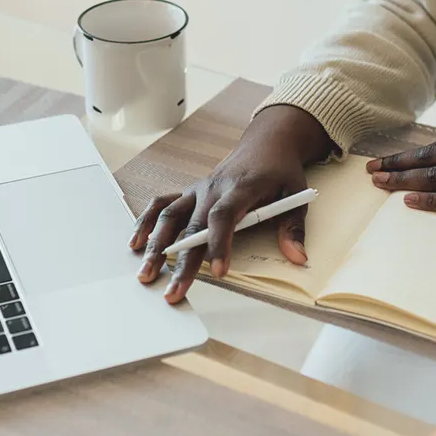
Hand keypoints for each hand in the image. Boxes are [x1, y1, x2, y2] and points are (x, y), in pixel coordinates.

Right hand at [129, 105, 337, 303]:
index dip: (219, 243)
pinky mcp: (188, 193)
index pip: (224, 216)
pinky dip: (146, 223)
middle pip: (192, 225)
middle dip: (181, 261)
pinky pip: (162, 205)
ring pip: (169, 216)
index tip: (218, 271)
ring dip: (156, 245)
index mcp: (240, 188)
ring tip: (146, 273)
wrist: (265, 144)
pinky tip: (137, 244)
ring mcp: (196, 190)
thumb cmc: (279, 171)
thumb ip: (293, 227)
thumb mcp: (296, 194)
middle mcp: (212, 188)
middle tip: (173, 290)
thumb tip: (298, 257)